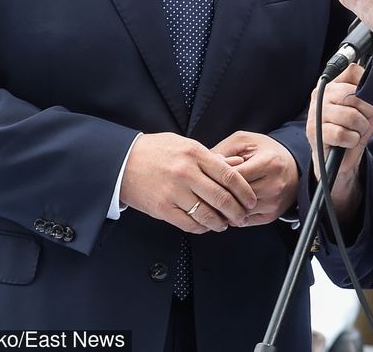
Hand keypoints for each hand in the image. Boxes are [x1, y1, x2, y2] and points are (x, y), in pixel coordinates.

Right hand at [120, 133, 257, 232]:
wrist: (122, 161)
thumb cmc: (156, 151)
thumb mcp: (185, 145)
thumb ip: (212, 157)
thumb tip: (239, 162)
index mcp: (195, 154)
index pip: (230, 176)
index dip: (245, 192)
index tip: (251, 201)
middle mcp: (186, 173)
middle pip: (221, 198)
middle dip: (237, 211)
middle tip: (242, 217)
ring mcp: (173, 192)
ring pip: (206, 214)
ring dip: (220, 223)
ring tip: (226, 224)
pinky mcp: (161, 208)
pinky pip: (188, 223)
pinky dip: (201, 228)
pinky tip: (206, 226)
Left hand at [213, 131, 300, 225]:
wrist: (292, 166)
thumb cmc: (267, 152)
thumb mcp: (245, 141)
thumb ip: (223, 151)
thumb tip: (204, 168)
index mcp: (269, 163)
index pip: (234, 178)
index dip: (215, 178)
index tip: (205, 177)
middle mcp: (274, 185)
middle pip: (236, 197)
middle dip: (218, 195)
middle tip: (205, 191)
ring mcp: (274, 203)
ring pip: (238, 211)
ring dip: (225, 208)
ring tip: (216, 199)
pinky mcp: (271, 215)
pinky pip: (245, 221)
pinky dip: (233, 216)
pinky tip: (228, 206)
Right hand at [306, 63, 372, 219]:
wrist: (343, 155)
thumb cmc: (355, 127)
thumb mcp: (368, 107)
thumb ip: (370, 93)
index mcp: (333, 83)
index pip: (352, 71)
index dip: (366, 87)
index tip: (367, 100)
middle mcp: (321, 94)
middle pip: (353, 95)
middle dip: (367, 112)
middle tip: (364, 122)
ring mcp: (316, 112)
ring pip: (350, 116)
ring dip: (360, 128)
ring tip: (355, 132)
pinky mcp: (315, 132)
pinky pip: (342, 134)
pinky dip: (351, 140)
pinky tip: (347, 141)